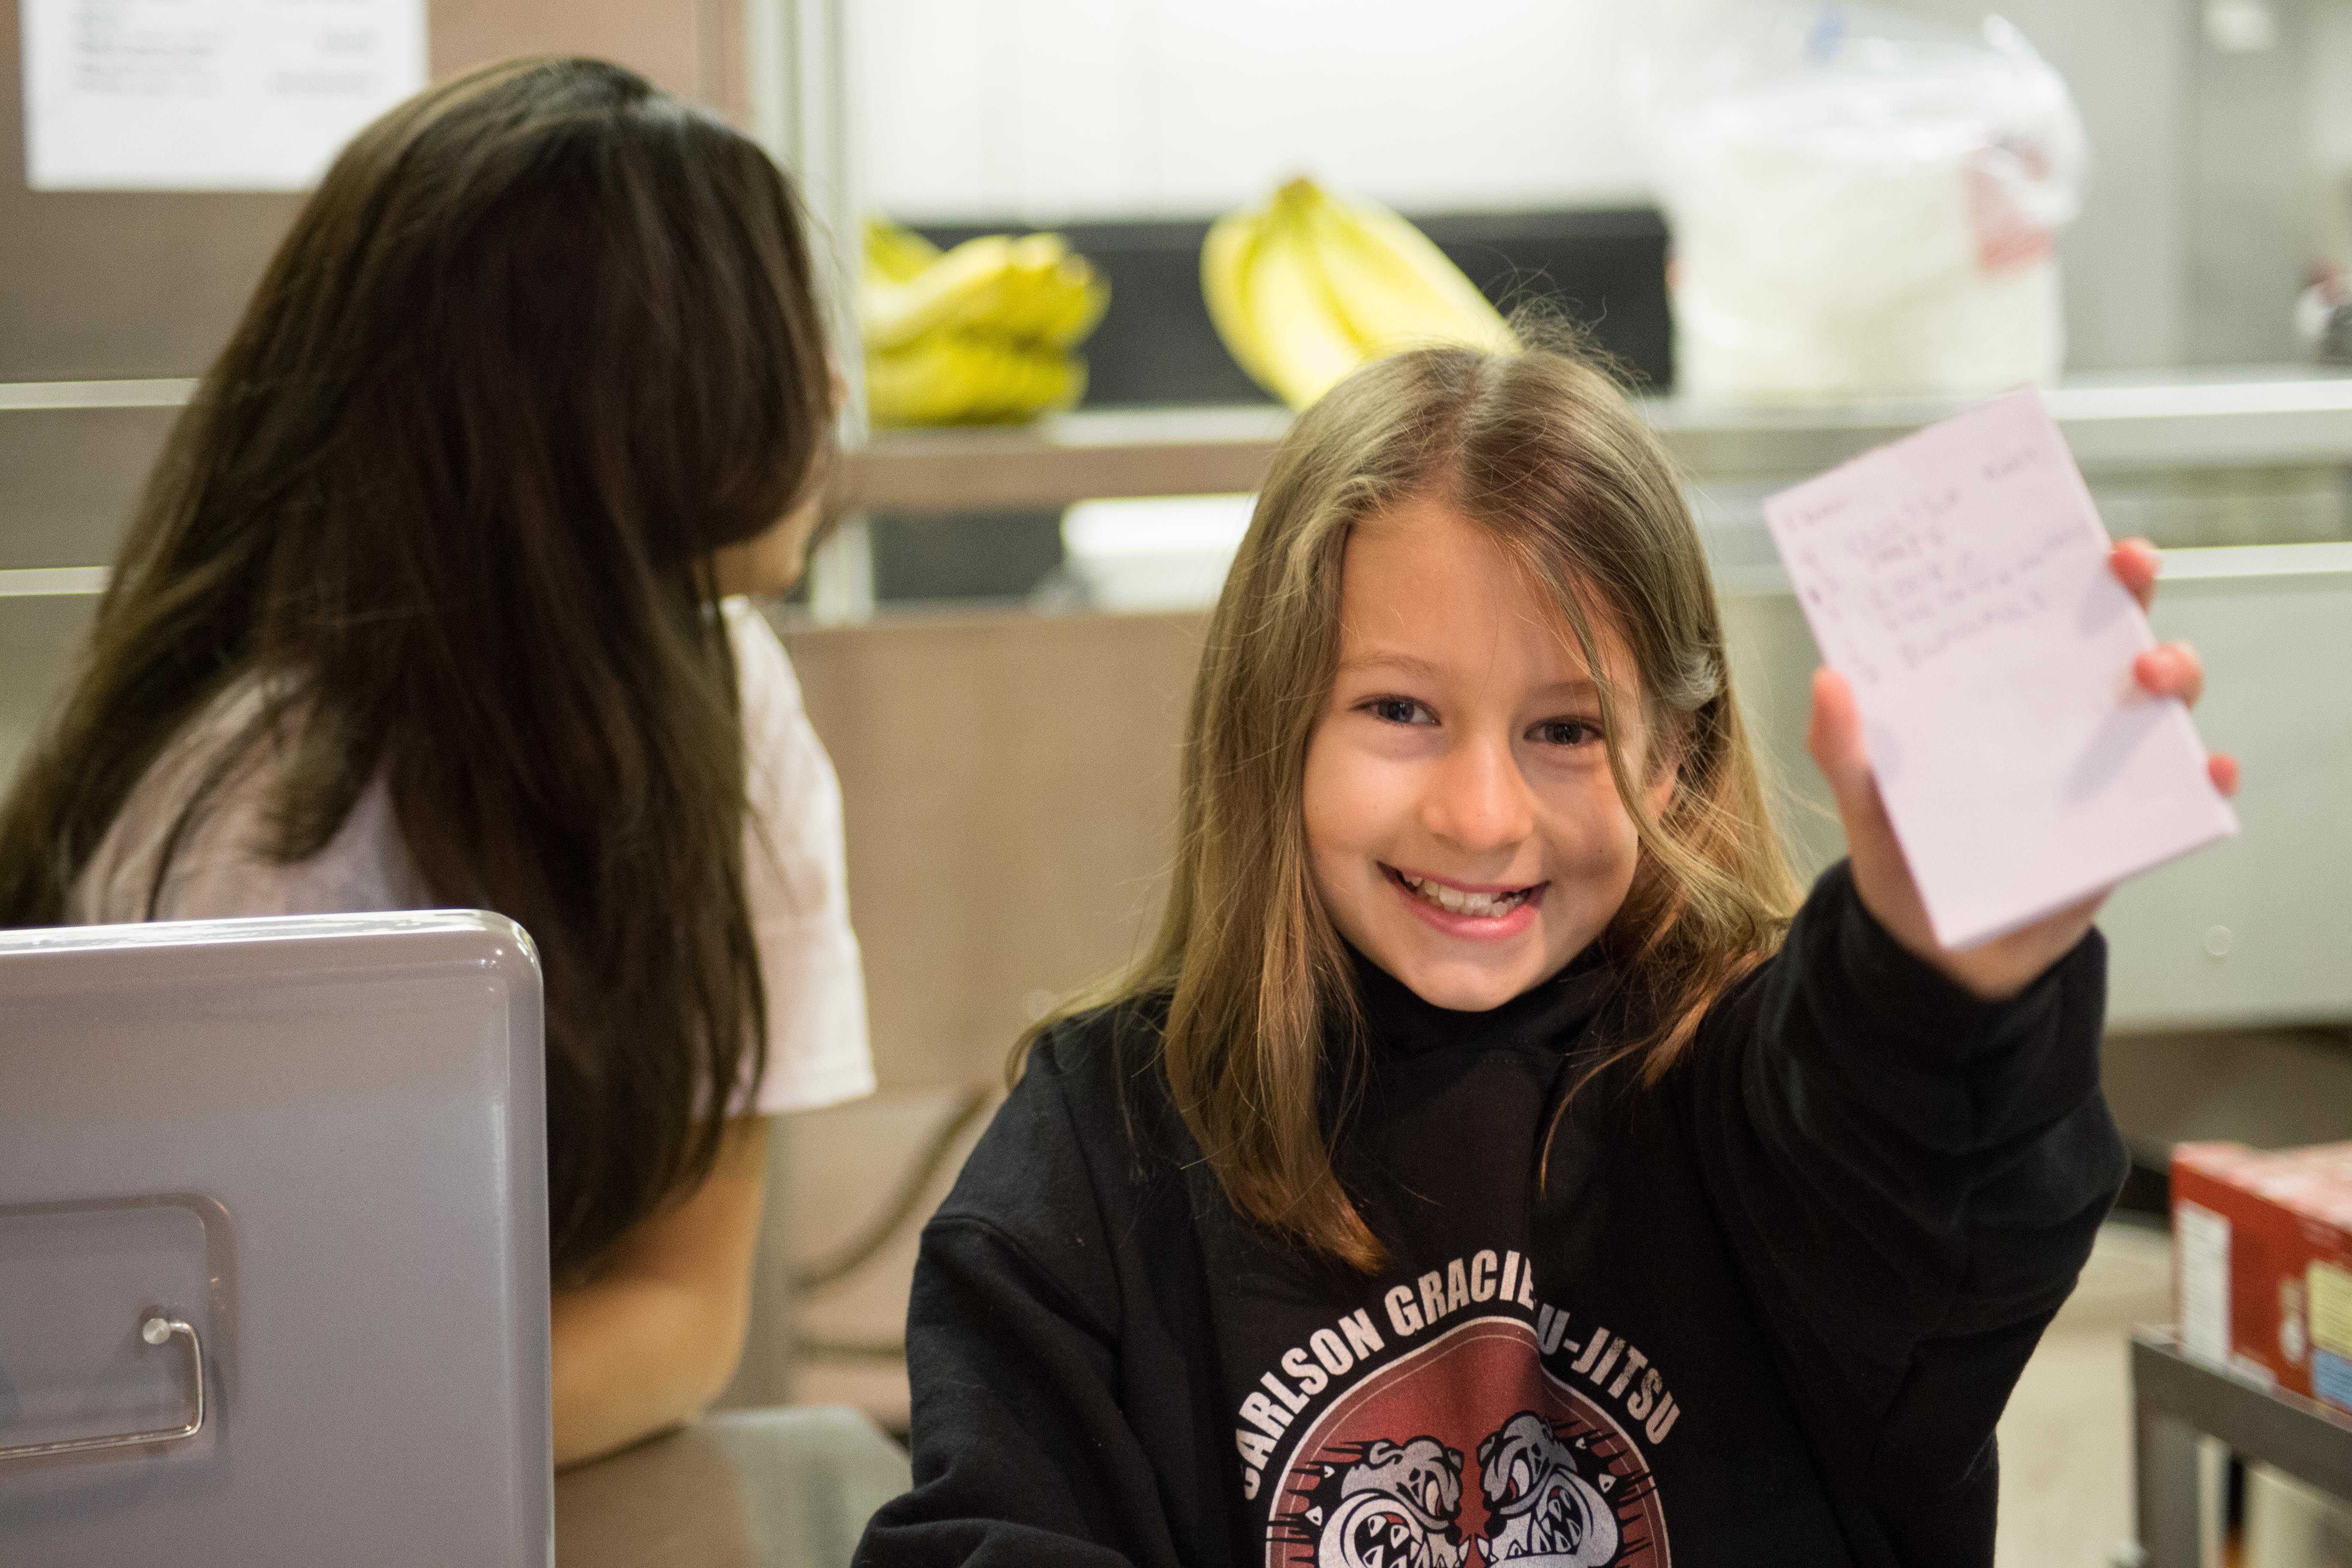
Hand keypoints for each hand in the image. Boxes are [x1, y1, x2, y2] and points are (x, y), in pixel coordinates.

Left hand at [1805, 538, 2239, 999]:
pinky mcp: (2124, 825)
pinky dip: (2206, 778)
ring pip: (2158, 704)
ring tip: (2151, 683)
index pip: (2028, 614)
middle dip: (2129, 593)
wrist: (1936, 952)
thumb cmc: (1902, 858)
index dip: (2055, 566)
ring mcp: (2095, 767)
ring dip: (2174, 675)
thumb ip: (1843, 747)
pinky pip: (2183, 795)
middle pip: (2106, 637)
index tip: (2071, 532)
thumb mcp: (1864, 800)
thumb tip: (1828, 679)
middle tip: (2128, 572)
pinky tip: (2209, 770)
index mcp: (1989, 694)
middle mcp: (2051, 717)